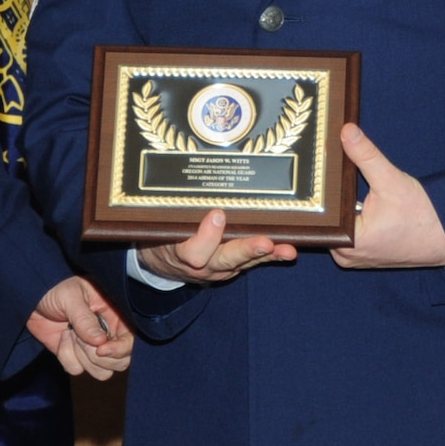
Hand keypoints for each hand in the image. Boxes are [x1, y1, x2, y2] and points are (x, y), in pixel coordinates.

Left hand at [29, 276, 135, 378]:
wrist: (32, 299)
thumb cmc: (56, 290)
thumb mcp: (71, 297)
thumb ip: (85, 319)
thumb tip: (100, 341)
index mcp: (117, 316)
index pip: (131, 341)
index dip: (120, 349)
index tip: (101, 348)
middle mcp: (110, 334)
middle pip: (120, 362)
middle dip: (97, 355)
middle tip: (79, 337)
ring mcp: (94, 348)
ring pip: (102, 372)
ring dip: (82, 357)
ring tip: (70, 334)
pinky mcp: (77, 357)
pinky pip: (78, 370)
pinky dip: (66, 356)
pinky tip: (63, 338)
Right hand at [135, 209, 295, 284]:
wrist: (160, 262)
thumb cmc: (159, 234)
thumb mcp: (156, 224)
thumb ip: (170, 210)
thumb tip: (184, 175)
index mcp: (178, 253)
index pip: (192, 251)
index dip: (206, 236)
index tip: (217, 214)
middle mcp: (200, 266)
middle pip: (223, 260)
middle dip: (245, 250)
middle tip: (265, 242)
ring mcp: (217, 270)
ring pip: (242, 262)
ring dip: (265, 255)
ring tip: (287, 250)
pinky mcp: (230, 269)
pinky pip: (250, 263)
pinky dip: (270, 257)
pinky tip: (288, 251)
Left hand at [331, 124, 444, 268]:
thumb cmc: (423, 216)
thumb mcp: (391, 180)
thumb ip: (366, 155)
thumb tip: (346, 131)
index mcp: (349, 242)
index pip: (318, 214)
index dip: (318, 192)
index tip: (316, 173)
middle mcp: (345, 256)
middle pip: (324, 220)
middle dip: (330, 199)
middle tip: (329, 176)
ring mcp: (352, 259)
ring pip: (335, 227)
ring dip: (340, 209)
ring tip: (345, 189)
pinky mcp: (360, 256)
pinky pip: (345, 235)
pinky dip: (349, 219)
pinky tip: (356, 204)